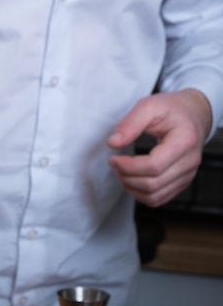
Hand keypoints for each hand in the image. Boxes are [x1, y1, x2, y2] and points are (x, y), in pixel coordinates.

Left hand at [107, 89, 212, 207]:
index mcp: (184, 141)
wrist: (193, 115)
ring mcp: (187, 175)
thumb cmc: (172, 110)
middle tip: (114, 163)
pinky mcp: (181, 182)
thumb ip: (130, 123)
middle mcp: (190, 161)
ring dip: (131, 187)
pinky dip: (139, 194)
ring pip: (154, 196)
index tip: (113, 158)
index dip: (128, 167)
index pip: (154, 166)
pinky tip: (131, 180)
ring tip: (121, 171)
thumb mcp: (149, 106)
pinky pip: (158, 199)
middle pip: (152, 184)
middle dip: (126, 177)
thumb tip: (113, 143)